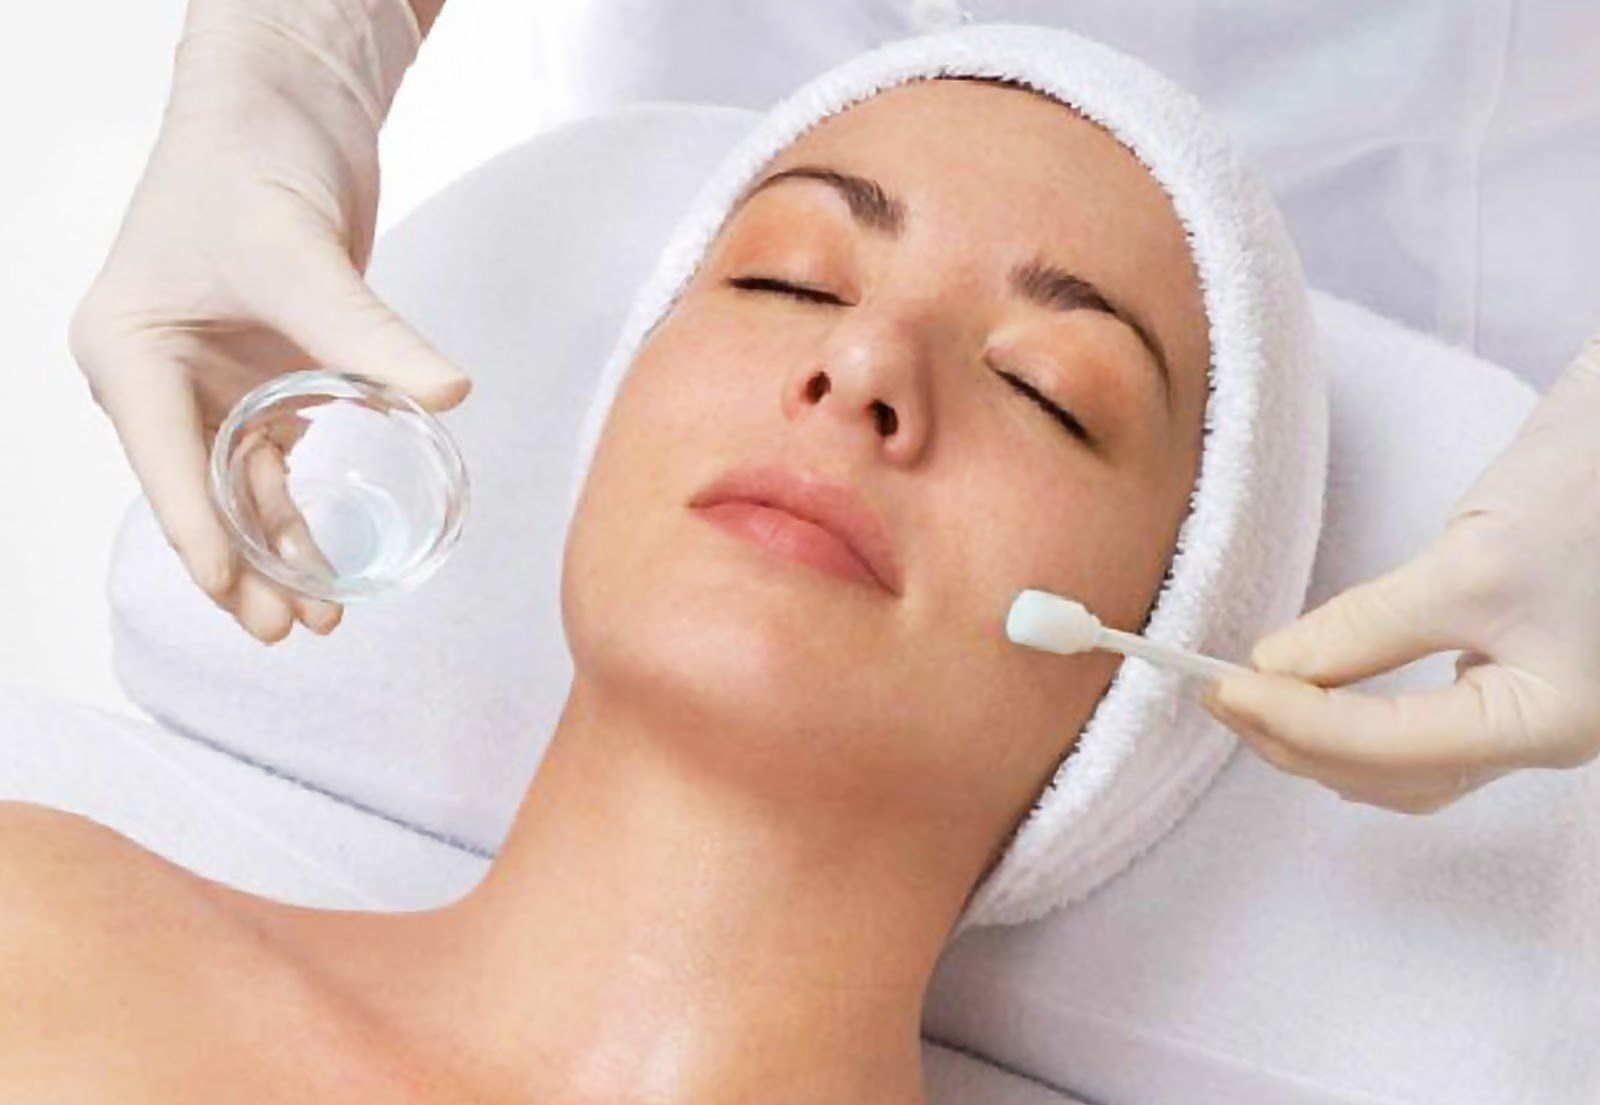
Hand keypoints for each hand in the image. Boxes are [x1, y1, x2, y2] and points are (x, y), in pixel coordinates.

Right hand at [68, 0, 468, 643]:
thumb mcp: (299, 258)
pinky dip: (304, 505)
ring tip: (321, 615)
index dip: (201, 535)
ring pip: (242, 485)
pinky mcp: (267, 370)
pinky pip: (280, 456)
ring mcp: (213, 378)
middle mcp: (160, 375)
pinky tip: (331, 555)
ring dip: (279, 547)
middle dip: (243, 564)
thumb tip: (447, 395)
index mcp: (130, 351)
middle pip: (200, 491)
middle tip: (287, 632)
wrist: (282, 101)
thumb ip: (366, 335)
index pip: (163, 462)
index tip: (236, 596)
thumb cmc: (251, 161)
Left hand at [1200, 329, 1599, 813]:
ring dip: (1320, 741)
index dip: (1295, 721)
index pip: (1391, 748)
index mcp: (1549, 723)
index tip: (1221, 684)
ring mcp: (1532, 713)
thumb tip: (1271, 669)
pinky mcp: (1514, 679)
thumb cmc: (1593, 492)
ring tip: (1247, 698)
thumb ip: (1367, 627)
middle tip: (1215, 694)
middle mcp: (1544, 738)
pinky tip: (1311, 699)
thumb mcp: (1469, 563)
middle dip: (1298, 741)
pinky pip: (1422, 733)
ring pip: (1405, 767)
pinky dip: (1355, 725)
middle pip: (1394, 774)